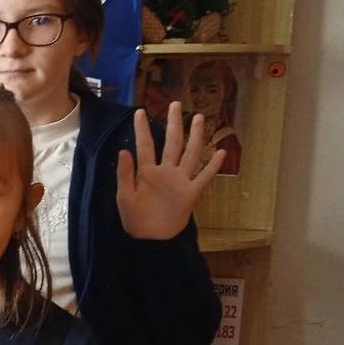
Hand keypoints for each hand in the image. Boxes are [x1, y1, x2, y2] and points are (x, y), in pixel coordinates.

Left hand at [117, 102, 224, 240]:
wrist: (150, 239)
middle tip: (175, 104)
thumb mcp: (125, 196)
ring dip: (195, 136)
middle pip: (172, 143)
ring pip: (190, 154)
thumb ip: (125, 174)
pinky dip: (213, 166)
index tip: (139, 111)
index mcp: (147, 172)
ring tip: (199, 118)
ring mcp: (180, 181)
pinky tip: (220, 152)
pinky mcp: (191, 193)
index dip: (142, 129)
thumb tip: (123, 150)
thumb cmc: (134, 218)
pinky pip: (204, 177)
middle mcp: (166, 172)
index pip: (145, 145)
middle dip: (174, 124)